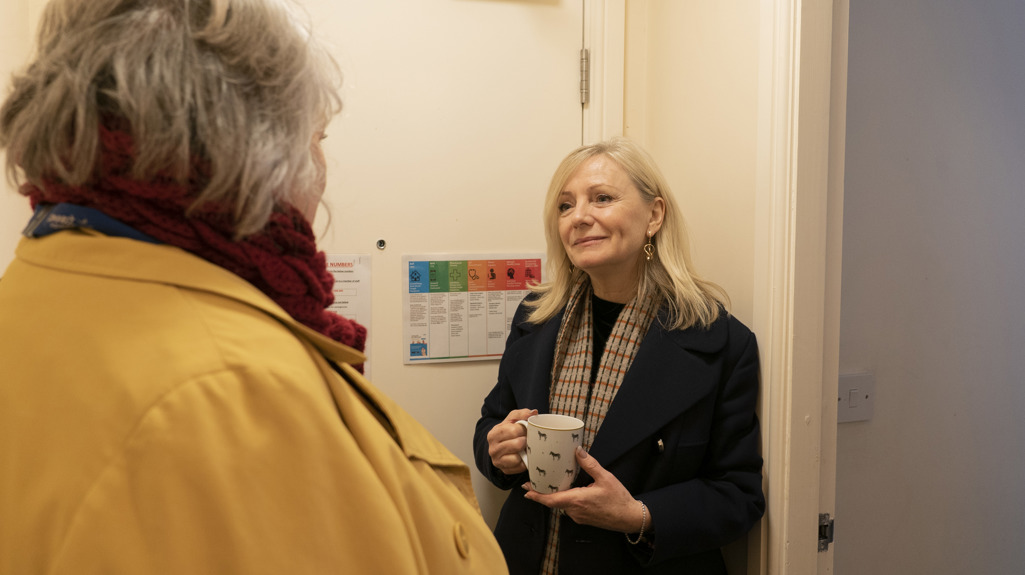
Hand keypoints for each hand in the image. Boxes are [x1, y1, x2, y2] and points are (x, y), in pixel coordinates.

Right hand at [486, 408, 536, 474]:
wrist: (501, 446)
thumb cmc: (508, 431)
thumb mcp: (512, 419)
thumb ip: (522, 414)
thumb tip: (533, 413)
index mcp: (494, 434)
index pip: (513, 430)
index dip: (524, 429)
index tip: (526, 429)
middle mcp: (493, 448)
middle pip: (517, 444)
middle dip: (526, 441)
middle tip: (527, 439)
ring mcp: (497, 461)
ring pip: (517, 458)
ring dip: (525, 452)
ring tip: (525, 447)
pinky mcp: (504, 470)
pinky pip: (520, 467)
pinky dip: (524, 462)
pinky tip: (523, 455)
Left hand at [523, 447, 650, 533]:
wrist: (629, 518)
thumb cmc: (619, 500)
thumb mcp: (605, 478)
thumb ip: (590, 464)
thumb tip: (578, 451)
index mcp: (578, 500)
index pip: (551, 500)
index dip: (537, 496)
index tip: (526, 490)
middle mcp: (575, 511)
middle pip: (553, 502)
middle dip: (542, 493)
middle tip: (532, 483)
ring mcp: (578, 516)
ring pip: (561, 505)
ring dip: (554, 496)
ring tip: (549, 483)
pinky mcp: (583, 518)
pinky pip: (569, 508)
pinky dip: (564, 499)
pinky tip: (566, 491)